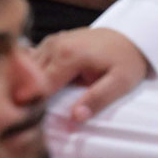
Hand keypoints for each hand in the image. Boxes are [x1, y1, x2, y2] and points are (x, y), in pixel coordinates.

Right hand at [36, 27, 150, 121]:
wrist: (130, 36)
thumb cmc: (126, 61)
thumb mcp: (120, 83)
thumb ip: (97, 99)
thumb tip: (75, 118)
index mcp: (67, 56)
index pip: (40, 86)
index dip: (36, 105)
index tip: (37, 121)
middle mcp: (53, 45)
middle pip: (30, 76)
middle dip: (31, 95)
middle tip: (35, 116)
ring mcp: (50, 41)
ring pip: (27, 68)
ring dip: (30, 84)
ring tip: (39, 102)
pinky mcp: (50, 41)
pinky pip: (32, 60)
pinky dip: (33, 73)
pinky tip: (42, 85)